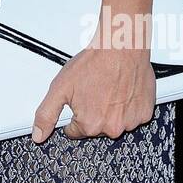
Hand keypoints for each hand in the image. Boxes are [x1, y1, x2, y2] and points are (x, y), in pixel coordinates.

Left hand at [31, 0, 156, 142]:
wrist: (121, 47)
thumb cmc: (94, 63)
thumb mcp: (60, 87)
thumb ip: (46, 114)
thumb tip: (38, 135)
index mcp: (90, 125)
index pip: (75, 132)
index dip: (74, 115)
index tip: (78, 102)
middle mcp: (112, 128)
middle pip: (96, 127)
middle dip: (92, 112)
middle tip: (94, 91)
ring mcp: (131, 121)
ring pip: (115, 122)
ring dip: (111, 110)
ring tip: (108, 88)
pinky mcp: (145, 113)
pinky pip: (132, 115)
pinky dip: (128, 106)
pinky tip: (122, 90)